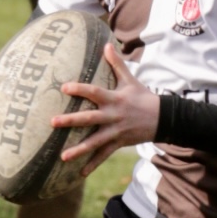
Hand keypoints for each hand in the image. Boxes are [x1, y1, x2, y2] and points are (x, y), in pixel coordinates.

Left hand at [53, 44, 158, 175]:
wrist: (163, 118)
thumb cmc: (143, 97)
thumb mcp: (131, 80)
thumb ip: (117, 64)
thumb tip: (106, 44)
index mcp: (114, 99)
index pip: (94, 92)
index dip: (80, 89)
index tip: (63, 87)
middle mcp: (113, 116)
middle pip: (90, 119)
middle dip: (71, 121)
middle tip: (52, 122)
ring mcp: (116, 131)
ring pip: (95, 142)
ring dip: (79, 150)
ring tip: (62, 156)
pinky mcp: (119, 143)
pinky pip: (104, 155)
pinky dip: (93, 164)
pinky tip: (80, 173)